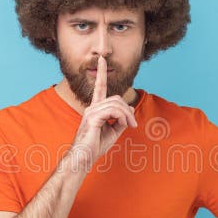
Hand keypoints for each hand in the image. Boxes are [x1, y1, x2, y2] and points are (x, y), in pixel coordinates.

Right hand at [68, 55, 137, 170]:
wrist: (84, 158)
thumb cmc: (95, 146)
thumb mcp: (113, 131)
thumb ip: (121, 120)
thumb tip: (128, 108)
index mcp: (95, 109)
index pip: (99, 87)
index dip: (101, 72)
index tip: (102, 59)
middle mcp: (92, 108)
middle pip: (116, 98)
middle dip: (128, 110)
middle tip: (133, 124)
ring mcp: (91, 112)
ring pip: (116, 104)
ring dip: (127, 115)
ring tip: (130, 126)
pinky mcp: (92, 118)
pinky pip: (113, 111)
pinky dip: (123, 117)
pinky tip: (123, 126)